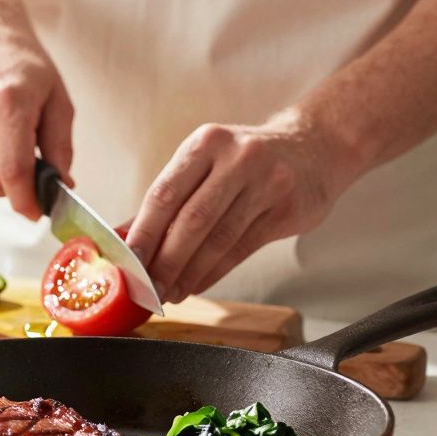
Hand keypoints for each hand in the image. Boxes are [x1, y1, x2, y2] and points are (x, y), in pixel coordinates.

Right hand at [0, 6, 73, 218]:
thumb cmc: (21, 63)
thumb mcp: (56, 98)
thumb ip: (61, 146)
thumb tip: (62, 186)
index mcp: (10, 103)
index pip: (13, 172)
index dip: (25, 201)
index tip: (34, 211)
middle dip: (12, 189)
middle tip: (25, 173)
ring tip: (2, 142)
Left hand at [125, 112, 363, 302]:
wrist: (315, 147)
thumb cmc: (247, 160)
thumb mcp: (206, 162)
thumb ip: (167, 198)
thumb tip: (121, 235)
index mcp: (206, 143)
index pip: (165, 193)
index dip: (144, 232)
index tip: (128, 261)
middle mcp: (237, 158)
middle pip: (191, 219)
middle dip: (165, 260)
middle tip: (148, 287)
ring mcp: (266, 182)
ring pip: (218, 239)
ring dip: (189, 273)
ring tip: (170, 292)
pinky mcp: (286, 209)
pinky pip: (241, 249)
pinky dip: (214, 272)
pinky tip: (197, 284)